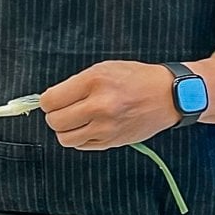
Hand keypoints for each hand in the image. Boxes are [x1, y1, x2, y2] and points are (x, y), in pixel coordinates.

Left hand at [40, 61, 178, 149]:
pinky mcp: (112, 142)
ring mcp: (106, 127)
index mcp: (94, 82)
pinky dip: (81, 138)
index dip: (47, 101)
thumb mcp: (103, 69)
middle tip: (64, 109)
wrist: (167, 95)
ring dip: (66, 130)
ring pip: (65, 138)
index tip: (52, 100)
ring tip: (76, 120)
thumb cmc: (136, 79)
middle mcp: (100, 106)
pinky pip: (82, 146)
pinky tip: (90, 126)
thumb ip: (76, 84)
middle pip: (55, 122)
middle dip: (55, 116)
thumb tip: (51, 100)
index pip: (51, 100)